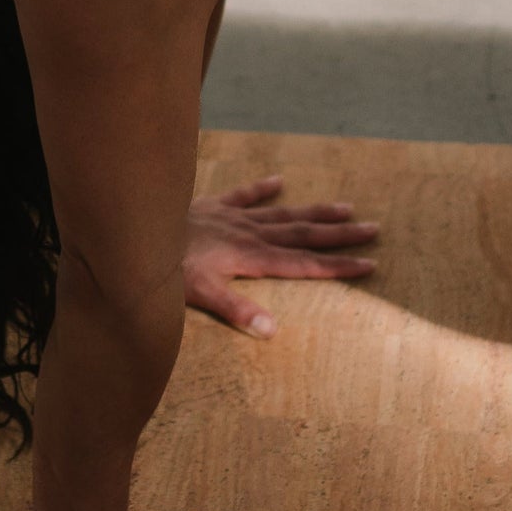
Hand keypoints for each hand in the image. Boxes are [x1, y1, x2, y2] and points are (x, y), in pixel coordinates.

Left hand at [183, 174, 378, 336]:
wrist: (137, 227)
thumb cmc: (165, 268)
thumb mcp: (199, 295)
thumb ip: (237, 311)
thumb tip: (273, 330)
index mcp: (251, 258)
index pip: (303, 264)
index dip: (337, 266)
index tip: (369, 264)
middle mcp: (249, 234)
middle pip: (302, 235)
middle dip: (339, 235)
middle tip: (373, 229)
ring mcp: (232, 218)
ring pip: (283, 214)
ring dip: (314, 212)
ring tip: (345, 207)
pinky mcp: (212, 206)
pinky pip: (243, 195)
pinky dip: (262, 188)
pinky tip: (279, 180)